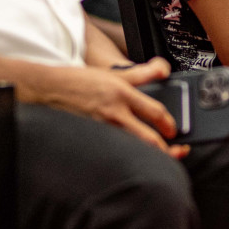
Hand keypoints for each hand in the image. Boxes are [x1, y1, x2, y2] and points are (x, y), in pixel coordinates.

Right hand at [25, 58, 187, 157]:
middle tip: (178, 151)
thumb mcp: (114, 74)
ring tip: (162, 158)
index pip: (156, 112)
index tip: (174, 130)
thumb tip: (164, 69)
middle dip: (168, 150)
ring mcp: (103, 129)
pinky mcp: (93, 139)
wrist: (49, 90)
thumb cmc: (82, 83)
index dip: (170, 124)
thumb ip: (143, 72)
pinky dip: (129, 158)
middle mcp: (114, 114)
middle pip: (149, 139)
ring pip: (134, 150)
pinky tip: (136, 160)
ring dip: (151, 157)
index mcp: (122, 94)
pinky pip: (117, 152)